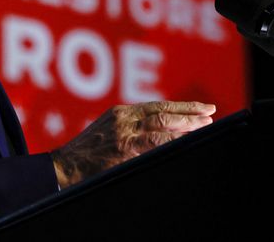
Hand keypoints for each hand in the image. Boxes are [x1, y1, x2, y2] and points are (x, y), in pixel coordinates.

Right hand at [50, 101, 215, 188]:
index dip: (182, 107)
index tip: (202, 109)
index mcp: (120, 112)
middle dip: (189, 114)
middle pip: (163, 113)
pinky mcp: (122, 151)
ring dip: (185, 126)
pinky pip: (153, 146)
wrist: (63, 166)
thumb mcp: (106, 131)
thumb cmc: (86, 153)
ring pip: (161, 127)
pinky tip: (186, 143)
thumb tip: (160, 129)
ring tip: (204, 127)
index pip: (157, 106)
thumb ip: (128, 126)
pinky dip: (171, 143)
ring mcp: (123, 135)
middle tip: (210, 114)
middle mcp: (123, 119)